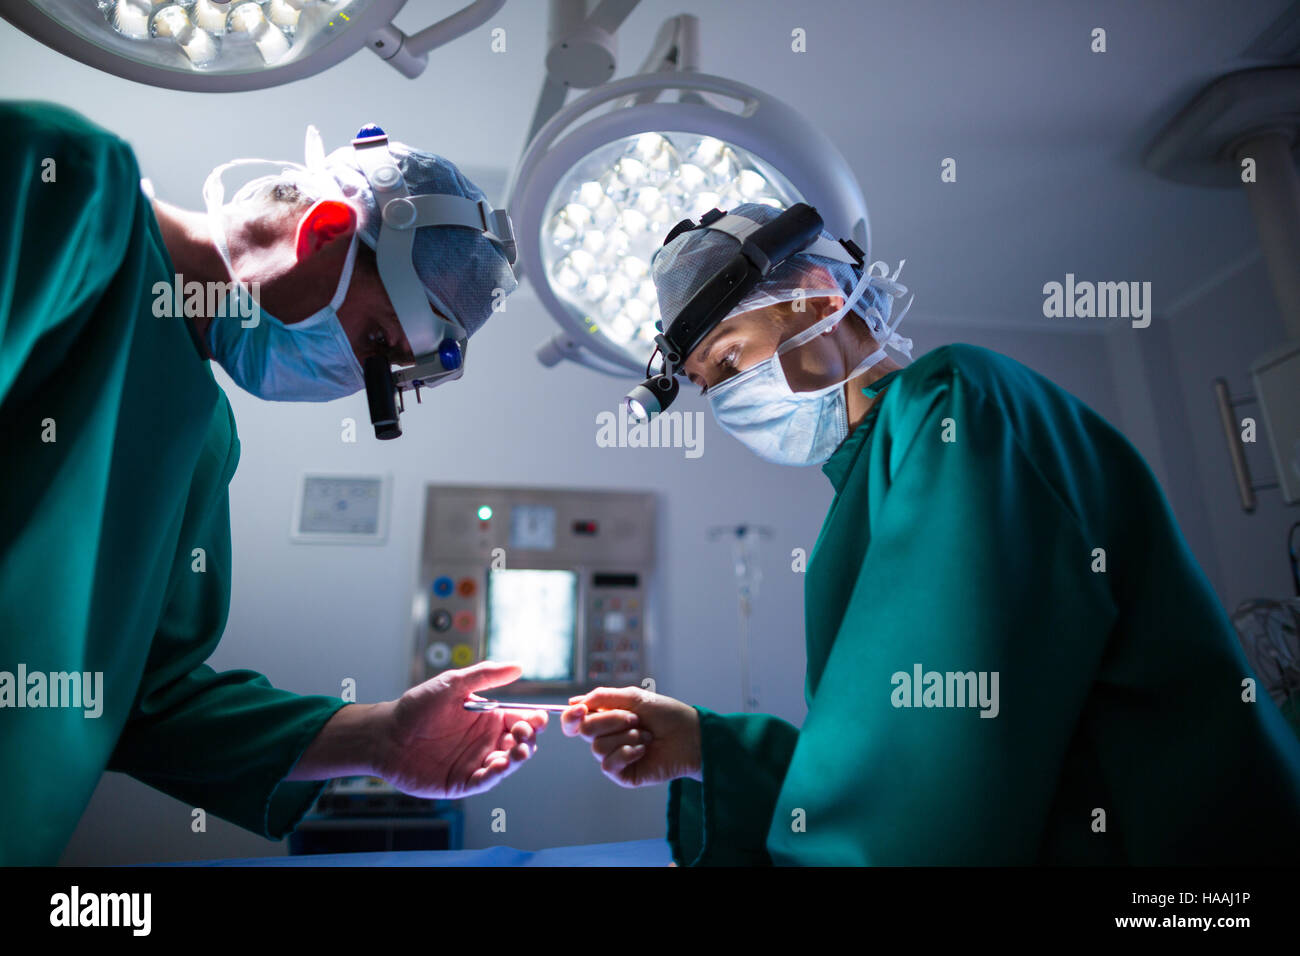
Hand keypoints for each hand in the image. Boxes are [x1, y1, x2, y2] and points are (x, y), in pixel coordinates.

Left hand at [379, 661, 547, 798]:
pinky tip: (501, 765)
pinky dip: (497, 774)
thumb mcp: (452, 684)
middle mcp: (485, 740)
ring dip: (518, 758)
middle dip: (528, 739)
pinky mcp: (462, 782)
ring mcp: (475, 762)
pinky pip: (486, 780)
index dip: (534, 720)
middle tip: (522, 733)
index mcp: (488, 717)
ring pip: (508, 763)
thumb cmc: (416, 707)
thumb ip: (485, 675)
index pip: (521, 719)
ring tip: (519, 751)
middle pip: (520, 743)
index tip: (539, 718)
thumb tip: (517, 666)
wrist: (385, 735)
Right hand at [561, 686, 700, 787]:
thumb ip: (602, 697)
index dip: (572, 716)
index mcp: (607, 718)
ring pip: (598, 746)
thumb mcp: (634, 698)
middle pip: (584, 730)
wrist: (690, 735)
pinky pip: (608, 764)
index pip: (576, 720)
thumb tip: (573, 702)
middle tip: (635, 719)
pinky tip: (644, 750)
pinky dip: (627, 753)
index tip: (580, 709)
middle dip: (611, 720)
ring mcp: (615, 757)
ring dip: (626, 736)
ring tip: (646, 736)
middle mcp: (607, 737)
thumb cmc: (666, 714)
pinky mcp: (623, 774)